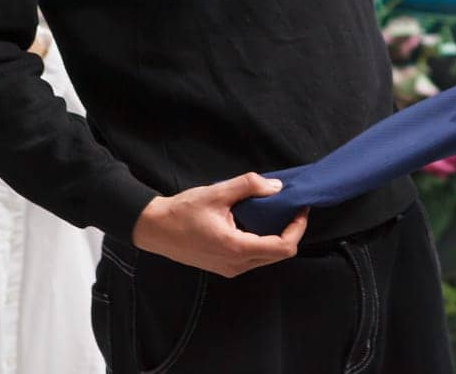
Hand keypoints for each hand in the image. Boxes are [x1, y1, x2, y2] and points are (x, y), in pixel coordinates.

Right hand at [131, 172, 308, 277]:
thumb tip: (276, 187)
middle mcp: (235, 264)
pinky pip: (253, 258)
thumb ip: (248, 186)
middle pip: (278, 255)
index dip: (298, 228)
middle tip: (293, 208)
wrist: (154, 229)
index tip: (301, 208)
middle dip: (291, 232)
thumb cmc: (182, 211)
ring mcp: (229, 268)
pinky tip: (259, 223)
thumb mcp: (217, 192)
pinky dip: (263, 242)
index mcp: (236, 248)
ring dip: (277, 238)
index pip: (282, 247)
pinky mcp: (223, 267)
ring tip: (278, 213)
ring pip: (267, 258)